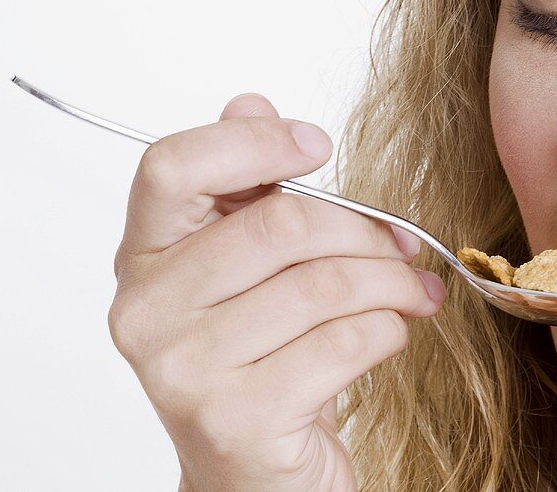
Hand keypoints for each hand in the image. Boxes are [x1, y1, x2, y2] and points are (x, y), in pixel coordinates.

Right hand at [108, 93, 445, 490]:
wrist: (254, 477)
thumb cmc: (260, 361)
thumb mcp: (248, 272)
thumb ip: (243, 188)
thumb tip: (250, 102)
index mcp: (142, 259)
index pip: (171, 166)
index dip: (252, 143)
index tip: (318, 146)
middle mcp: (146, 312)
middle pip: (277, 225)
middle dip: (363, 229)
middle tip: (404, 242)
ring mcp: (185, 370)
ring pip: (322, 284)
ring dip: (392, 282)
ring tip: (414, 288)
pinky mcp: (237, 419)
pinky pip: (345, 342)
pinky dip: (390, 330)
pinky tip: (393, 332)